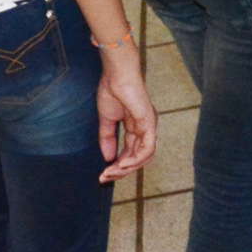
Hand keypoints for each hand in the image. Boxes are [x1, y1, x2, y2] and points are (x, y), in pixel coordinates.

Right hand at [94, 47, 155, 181]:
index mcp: (136, 126)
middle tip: (104, 178)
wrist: (115, 74)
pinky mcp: (149, 123)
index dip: (117, 166)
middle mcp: (145, 128)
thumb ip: (108, 139)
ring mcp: (149, 126)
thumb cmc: (112, 90)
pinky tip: (121, 164)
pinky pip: (147, 148)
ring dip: (126, 168)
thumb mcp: (107, 120)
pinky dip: (135, 159)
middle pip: (138, 158)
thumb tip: (107, 158)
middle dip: (120, 171)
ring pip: (143, 156)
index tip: (102, 175)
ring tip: (110, 173)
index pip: (131, 153)